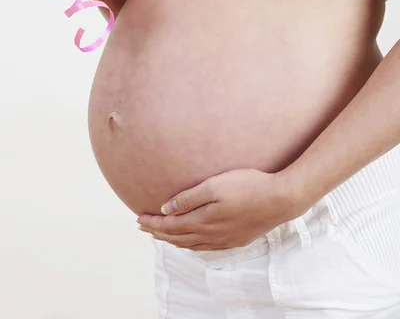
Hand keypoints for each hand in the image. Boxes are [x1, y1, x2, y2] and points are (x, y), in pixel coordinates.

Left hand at [137, 168, 299, 250]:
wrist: (280, 199)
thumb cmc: (248, 186)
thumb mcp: (215, 185)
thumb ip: (189, 198)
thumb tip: (166, 209)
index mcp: (203, 221)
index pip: (170, 226)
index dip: (152, 223)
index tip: (138, 218)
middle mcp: (211, 235)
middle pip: (177, 237)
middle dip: (158, 232)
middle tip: (143, 227)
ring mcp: (224, 240)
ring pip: (190, 245)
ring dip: (172, 240)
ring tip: (161, 234)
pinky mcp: (236, 240)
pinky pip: (205, 248)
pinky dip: (190, 245)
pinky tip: (190, 241)